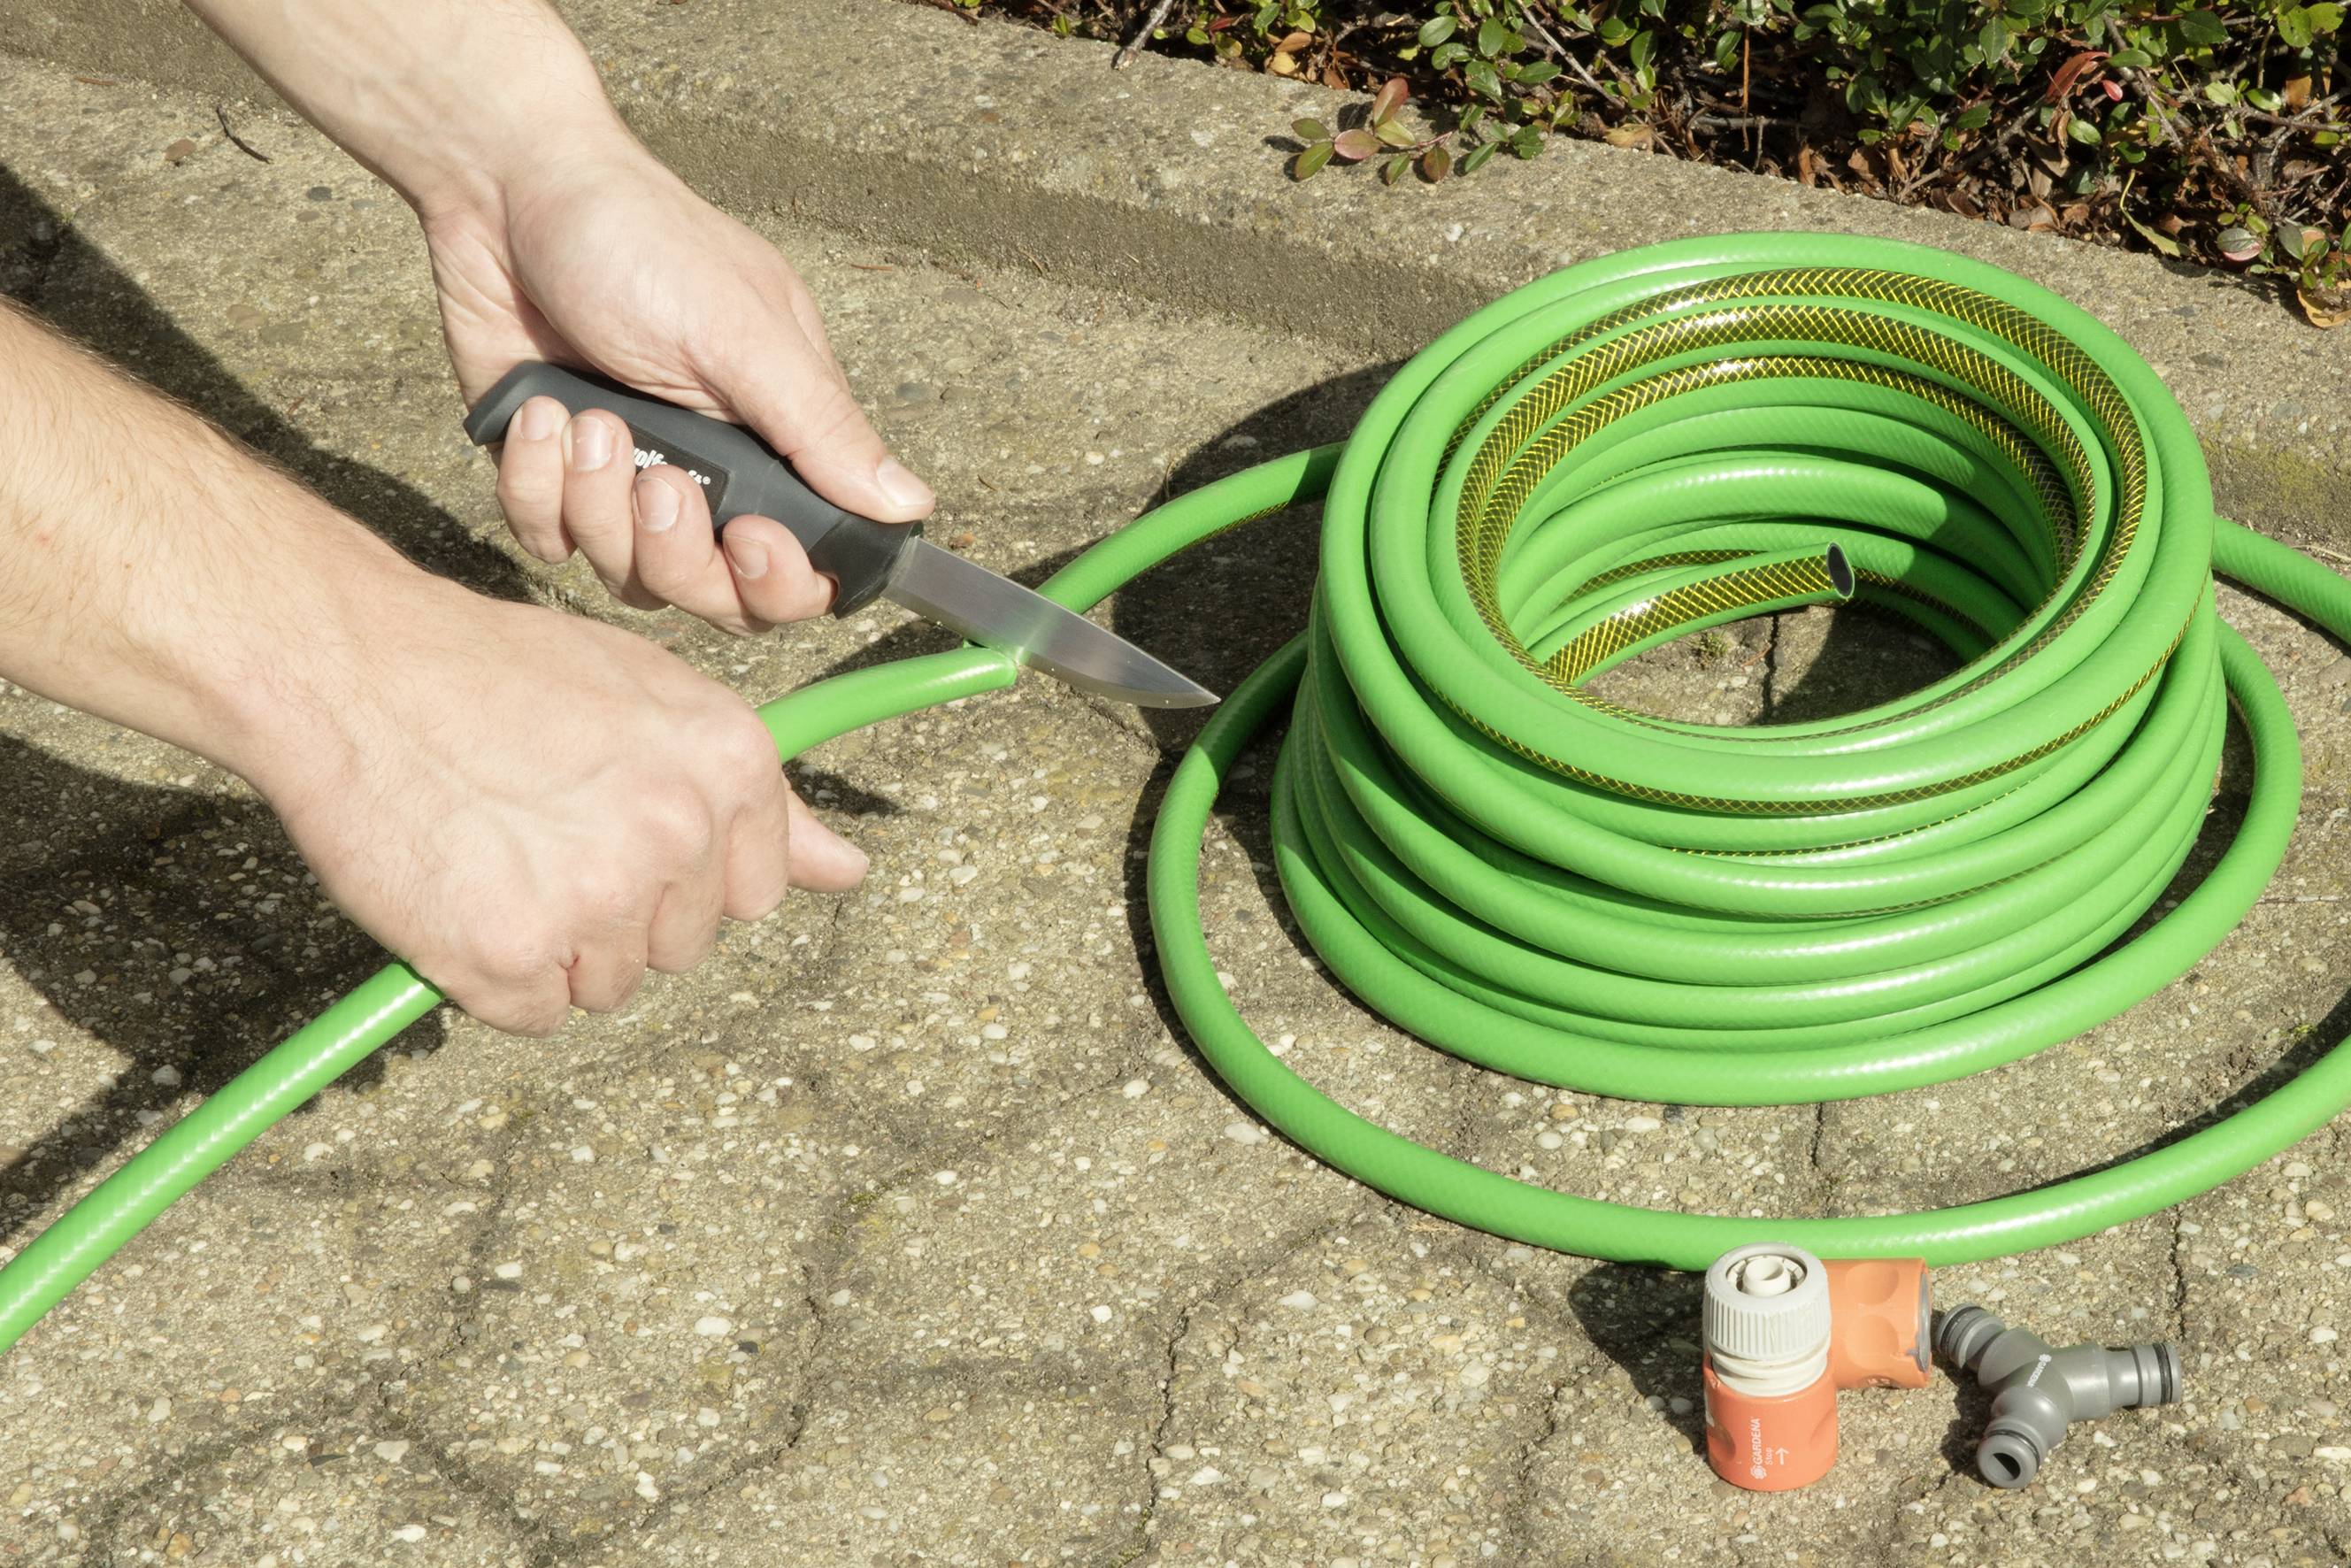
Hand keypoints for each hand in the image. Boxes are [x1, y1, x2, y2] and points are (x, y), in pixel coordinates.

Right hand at [245, 570, 867, 1035]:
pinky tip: (465, 899)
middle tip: (544, 834)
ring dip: (561, 948)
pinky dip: (497, 979)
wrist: (354, 668)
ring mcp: (598, 900)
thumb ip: (756, 794)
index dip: (688, 873)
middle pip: (684, 944)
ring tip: (500, 855)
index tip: (628, 836)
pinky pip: (536, 1014)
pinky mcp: (513, 956)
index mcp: (728, 765)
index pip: (758, 889)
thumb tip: (848, 870)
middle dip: (624, 911)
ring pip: (612, 985)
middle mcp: (679, 834)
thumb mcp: (652, 696)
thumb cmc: (494, 674)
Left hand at [422, 138, 931, 634]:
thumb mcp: (742, 333)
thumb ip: (822, 428)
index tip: (749, 536)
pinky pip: (548, 540)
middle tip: (656, 481)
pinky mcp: (552, 478)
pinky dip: (534, 484)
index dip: (780, 580)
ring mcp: (627, 483)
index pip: (805, 566)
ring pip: (626, 575)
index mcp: (778, 442)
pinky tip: (539, 414)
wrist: (503, 193)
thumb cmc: (637, 240)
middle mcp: (711, 476)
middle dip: (677, 553)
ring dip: (596, 502)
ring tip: (586, 419)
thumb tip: (912, 506)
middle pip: (716, 596)